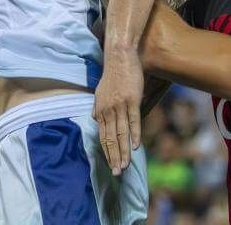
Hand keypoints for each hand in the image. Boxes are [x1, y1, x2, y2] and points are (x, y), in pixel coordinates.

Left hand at [93, 46, 144, 175]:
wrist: (119, 57)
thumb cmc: (112, 74)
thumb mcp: (99, 92)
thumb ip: (98, 107)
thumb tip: (95, 118)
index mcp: (100, 111)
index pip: (103, 137)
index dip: (107, 152)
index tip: (111, 165)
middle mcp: (107, 111)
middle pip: (111, 139)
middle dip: (114, 157)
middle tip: (117, 173)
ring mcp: (120, 106)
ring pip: (121, 133)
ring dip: (123, 151)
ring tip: (125, 165)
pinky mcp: (132, 100)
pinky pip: (133, 121)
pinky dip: (134, 134)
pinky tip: (135, 146)